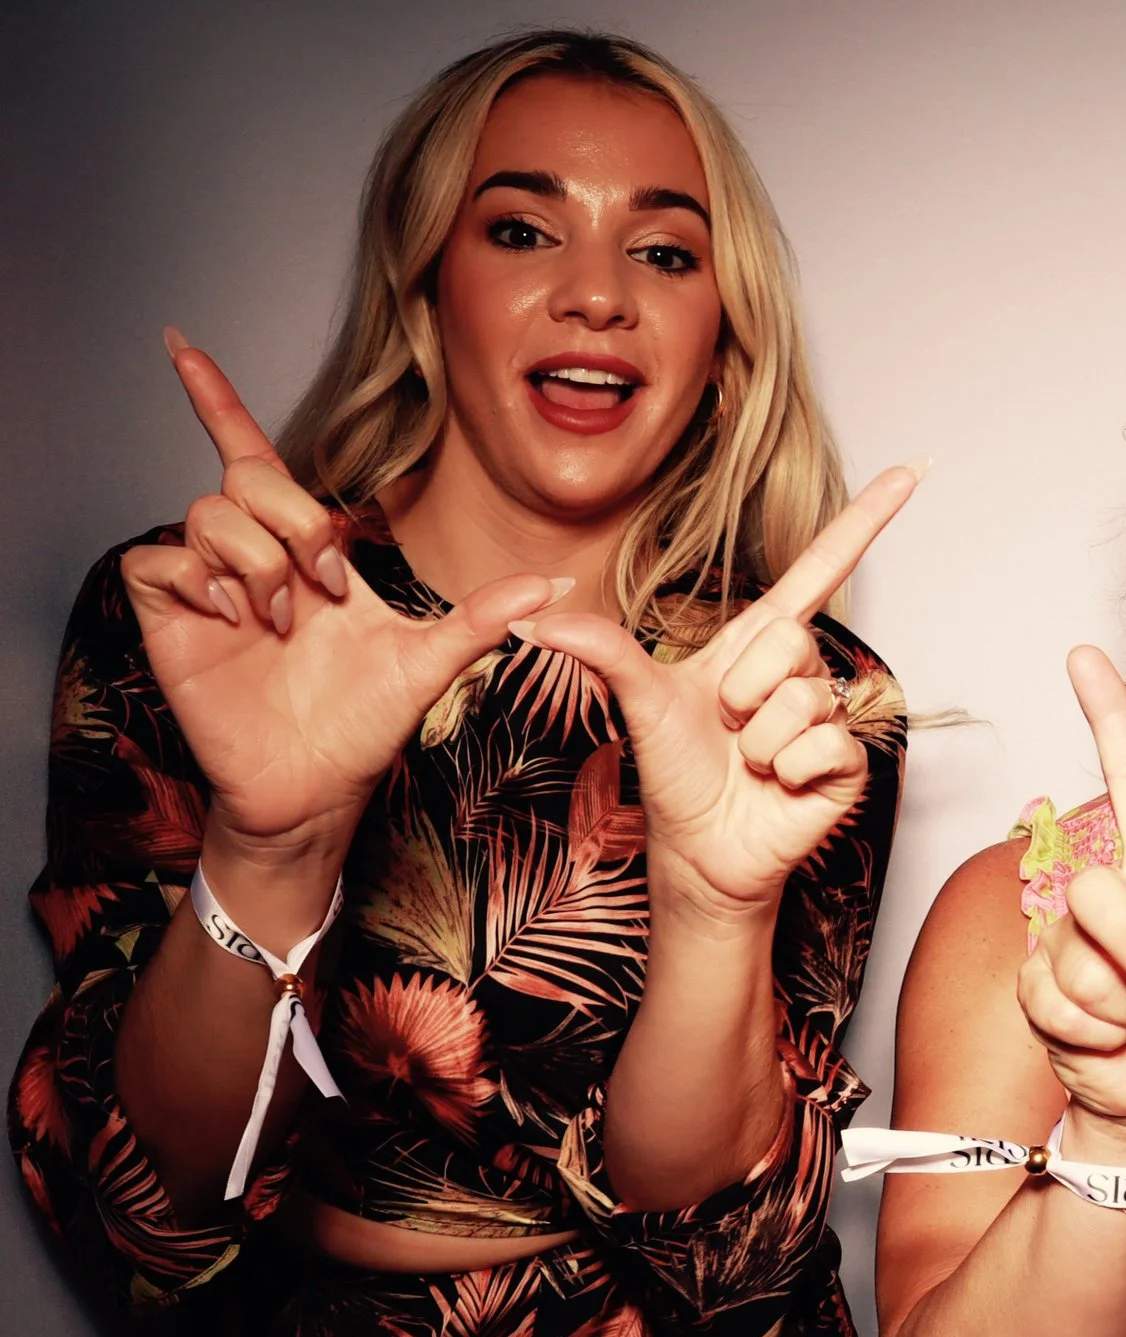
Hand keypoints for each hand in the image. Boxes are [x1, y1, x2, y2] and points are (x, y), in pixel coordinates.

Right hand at [120, 335, 568, 860]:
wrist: (319, 787)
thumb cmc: (365, 724)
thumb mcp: (430, 661)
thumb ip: (483, 615)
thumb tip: (554, 583)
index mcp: (305, 549)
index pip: (253, 456)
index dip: (216, 401)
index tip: (181, 345)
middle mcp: (251, 556)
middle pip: (247, 480)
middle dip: (294, 523)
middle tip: (325, 588)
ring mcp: (205, 585)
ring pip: (206, 516)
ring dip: (257, 561)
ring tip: (283, 618)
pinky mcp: (168, 618)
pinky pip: (157, 563)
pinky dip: (198, 581)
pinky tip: (234, 616)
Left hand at [516, 465, 921, 920]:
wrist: (699, 850)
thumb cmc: (676, 773)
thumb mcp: (637, 701)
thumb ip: (600, 649)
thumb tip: (536, 619)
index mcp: (761, 642)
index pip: (822, 568)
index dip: (866, 519)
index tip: (913, 471)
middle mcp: (801, 672)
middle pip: (792, 639)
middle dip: (743, 688)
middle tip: (726, 726)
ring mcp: (828, 717)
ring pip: (803, 700)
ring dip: (758, 741)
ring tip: (746, 762)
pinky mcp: (847, 763)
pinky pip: (823, 744)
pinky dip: (786, 770)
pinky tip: (777, 785)